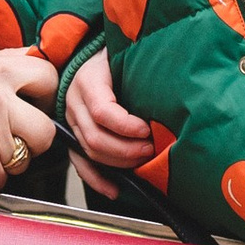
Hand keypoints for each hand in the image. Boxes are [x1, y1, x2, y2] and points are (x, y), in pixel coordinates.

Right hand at [65, 51, 154, 198]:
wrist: (91, 59)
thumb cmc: (114, 58)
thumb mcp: (123, 55)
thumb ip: (139, 67)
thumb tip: (173, 87)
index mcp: (87, 81)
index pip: (102, 111)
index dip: (126, 125)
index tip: (148, 129)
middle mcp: (74, 103)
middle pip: (95, 137)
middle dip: (126, 149)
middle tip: (151, 148)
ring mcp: (71, 122)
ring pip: (89, 152)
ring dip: (118, 163)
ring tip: (143, 160)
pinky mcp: (73, 137)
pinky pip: (80, 163)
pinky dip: (97, 179)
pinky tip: (115, 189)